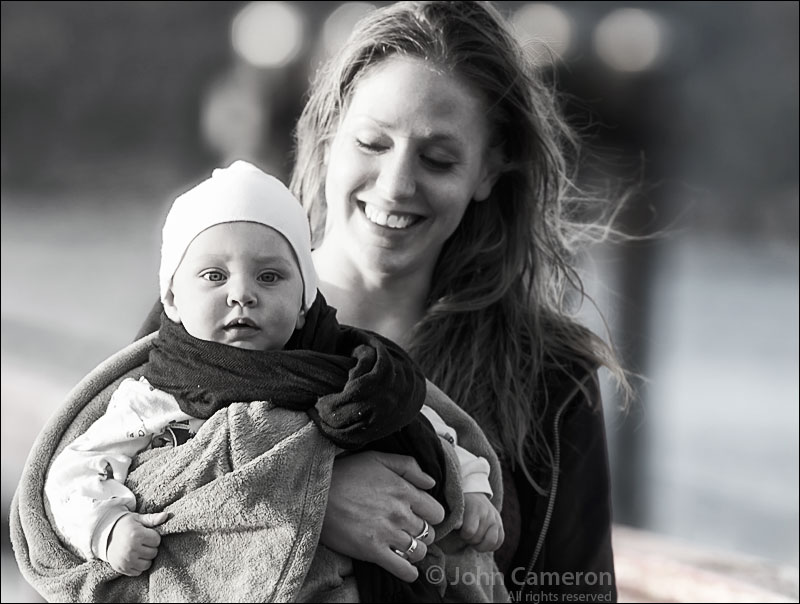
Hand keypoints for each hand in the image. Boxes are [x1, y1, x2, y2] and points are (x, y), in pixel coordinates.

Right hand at [106, 511, 168, 575]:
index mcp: (136, 534)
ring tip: (139, 550)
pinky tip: (134, 557)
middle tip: (142, 542)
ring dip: (146, 558)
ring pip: (148, 564)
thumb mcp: (138, 519)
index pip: (157, 540)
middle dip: (151, 547)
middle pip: (153, 552)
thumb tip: (166, 516)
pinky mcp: (123, 569)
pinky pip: (139, 572)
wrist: (105, 536)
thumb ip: (152, 519)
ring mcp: (126, 560)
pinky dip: (139, 566)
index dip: (153, 537)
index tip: (146, 534)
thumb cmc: (125, 526)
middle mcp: (131, 548)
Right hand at [320, 451, 444, 581]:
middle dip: (422, 533)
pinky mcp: (373, 551)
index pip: (437, 513)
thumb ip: (409, 466)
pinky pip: (403, 569)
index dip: (430, 516)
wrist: (316, 492)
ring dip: (415, 551)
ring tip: (404, 547)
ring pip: (419, 552)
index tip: (421, 516)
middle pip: (429, 534)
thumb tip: (430, 482)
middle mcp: (400, 513)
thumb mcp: (378, 458)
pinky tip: (405, 567)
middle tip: (409, 531)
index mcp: (404, 490)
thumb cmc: (346, 473)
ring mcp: (388, 533)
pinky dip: (409, 572)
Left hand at [459, 493, 503, 551]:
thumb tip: (457, 526)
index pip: (470, 531)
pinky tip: (483, 543)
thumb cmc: (462, 503)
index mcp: (476, 509)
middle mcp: (488, 515)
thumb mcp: (456, 507)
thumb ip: (457, 517)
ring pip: (491, 542)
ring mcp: (496, 520)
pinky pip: (500, 541)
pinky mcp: (500, 525)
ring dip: (481, 545)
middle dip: (470, 540)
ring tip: (475, 541)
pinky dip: (491, 546)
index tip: (461, 531)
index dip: (463, 535)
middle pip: (478, 538)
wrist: (474, 494)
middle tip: (467, 535)